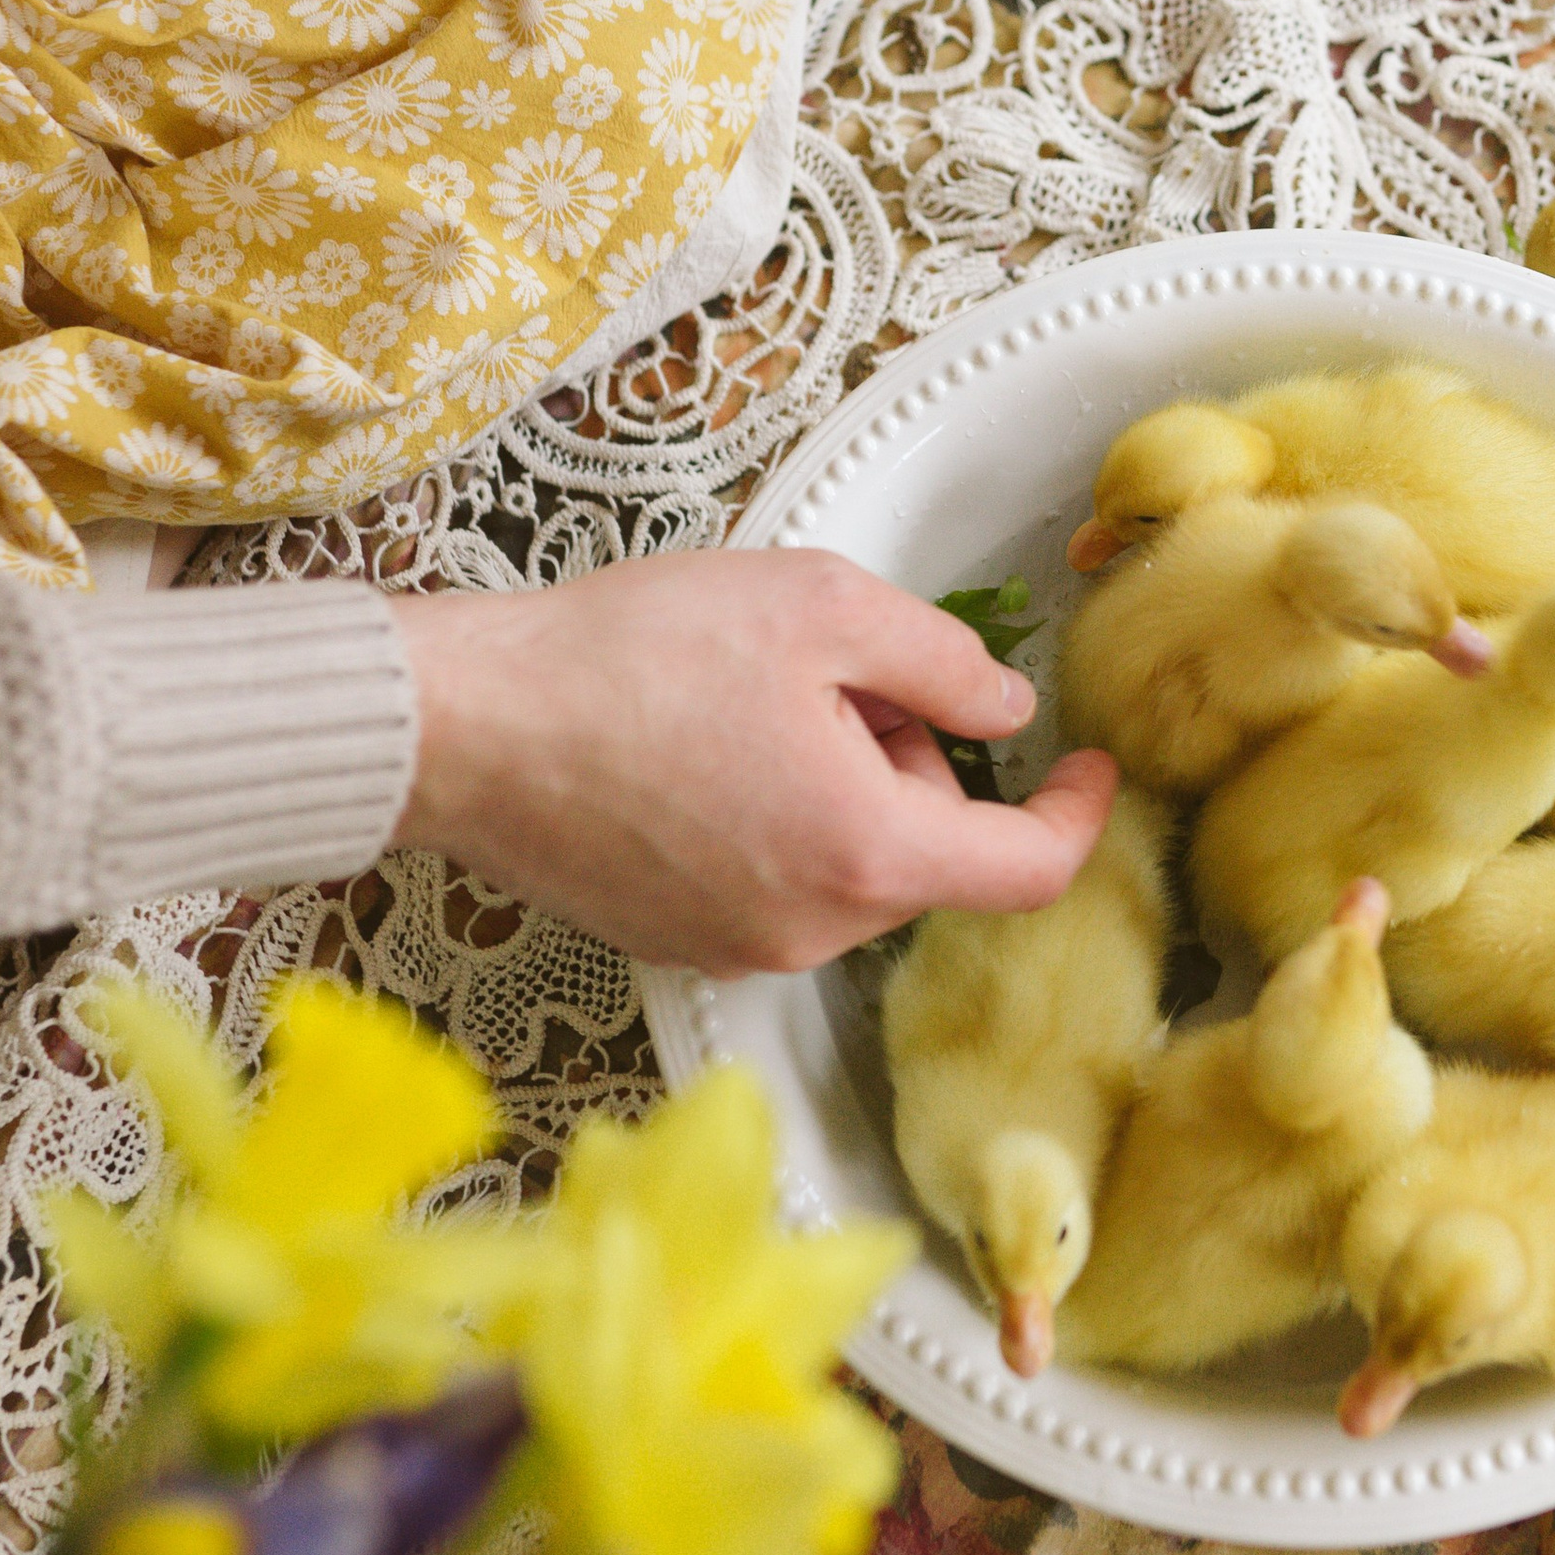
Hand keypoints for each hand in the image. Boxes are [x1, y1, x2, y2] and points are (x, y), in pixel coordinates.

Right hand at [389, 549, 1115, 973]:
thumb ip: (945, 661)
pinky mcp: (681, 941)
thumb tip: (1006, 708)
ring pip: (852, 864)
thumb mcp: (823, 608)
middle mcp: (812, 929)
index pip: (1026, 871)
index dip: (1074, 813)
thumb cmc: (633, 656)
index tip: (1086, 764)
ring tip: (756, 700)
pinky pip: (779, 880)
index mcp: (868, 855)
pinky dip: (778, 818)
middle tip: (836, 675)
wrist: (469, 726)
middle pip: (926, 854)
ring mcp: (740, 947)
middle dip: (914, 762)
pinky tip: (704, 746)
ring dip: (844, 786)